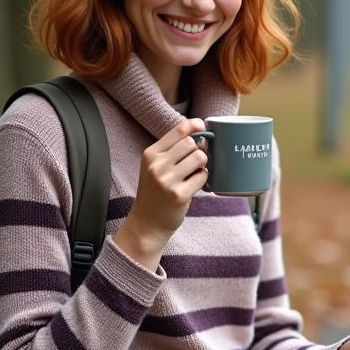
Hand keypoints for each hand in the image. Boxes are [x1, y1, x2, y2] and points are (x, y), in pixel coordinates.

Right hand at [113, 119, 209, 266]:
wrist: (146, 224)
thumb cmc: (155, 193)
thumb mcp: (154, 167)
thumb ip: (172, 151)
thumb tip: (202, 137)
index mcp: (150, 154)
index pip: (178, 130)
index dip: (195, 125)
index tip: (202, 127)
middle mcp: (157, 165)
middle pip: (191, 143)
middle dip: (199, 150)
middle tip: (196, 161)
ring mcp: (167, 180)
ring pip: (199, 158)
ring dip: (202, 165)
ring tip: (194, 174)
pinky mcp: (179, 195)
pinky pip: (202, 177)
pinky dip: (203, 180)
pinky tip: (194, 186)